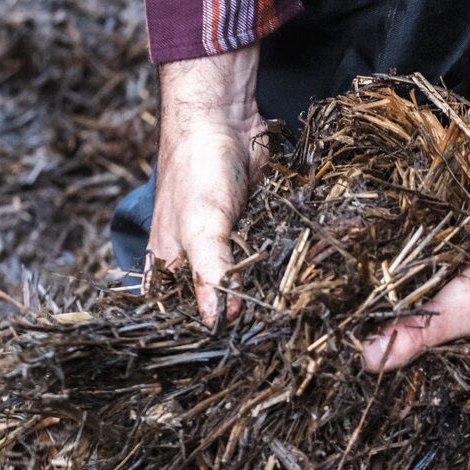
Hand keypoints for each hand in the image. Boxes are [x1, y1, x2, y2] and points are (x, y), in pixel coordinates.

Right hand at [147, 43, 265, 324]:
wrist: (223, 118)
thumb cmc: (197, 171)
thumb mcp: (201, 228)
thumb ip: (210, 274)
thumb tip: (217, 321)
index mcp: (171, 264)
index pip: (185, 312)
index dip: (208, 330)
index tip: (237, 351)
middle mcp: (196, 259)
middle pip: (220, 300)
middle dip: (243, 314)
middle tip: (273, 339)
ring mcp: (227, 245)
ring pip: (247, 282)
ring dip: (266, 295)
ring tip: (292, 319)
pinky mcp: (254, 229)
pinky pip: (267, 259)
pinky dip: (280, 269)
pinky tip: (299, 287)